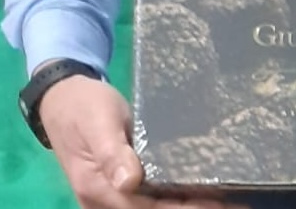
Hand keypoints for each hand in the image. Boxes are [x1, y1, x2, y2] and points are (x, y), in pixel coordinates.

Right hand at [39, 75, 243, 208]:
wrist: (62, 98)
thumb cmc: (84, 107)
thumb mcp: (99, 123)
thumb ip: (112, 153)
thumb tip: (129, 182)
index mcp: (97, 188)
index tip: (218, 202)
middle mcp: (102, 200)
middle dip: (190, 208)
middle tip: (232, 200)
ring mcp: (109, 196)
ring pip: (150, 208)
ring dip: (183, 205)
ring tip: (223, 197)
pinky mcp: (117, 186)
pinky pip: (147, 199)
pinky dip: (172, 198)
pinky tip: (198, 190)